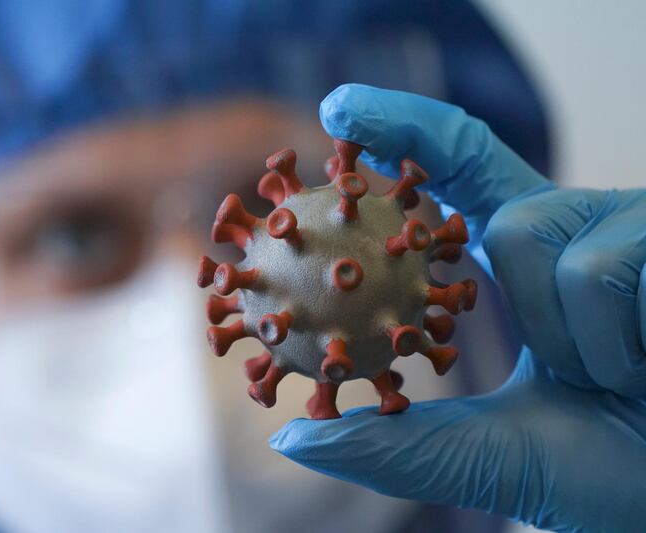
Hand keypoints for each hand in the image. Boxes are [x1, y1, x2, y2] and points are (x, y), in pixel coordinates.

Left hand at [270, 84, 645, 531]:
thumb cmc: (609, 473)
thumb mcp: (488, 456)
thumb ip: (397, 445)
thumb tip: (295, 438)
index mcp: (537, 264)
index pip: (464, 173)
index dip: (405, 130)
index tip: (338, 111)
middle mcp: (586, 232)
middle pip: (505, 216)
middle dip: (523, 302)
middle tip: (583, 373)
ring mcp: (635, 231)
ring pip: (538, 236)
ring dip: (574, 341)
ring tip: (625, 380)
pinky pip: (602, 267)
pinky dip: (613, 345)